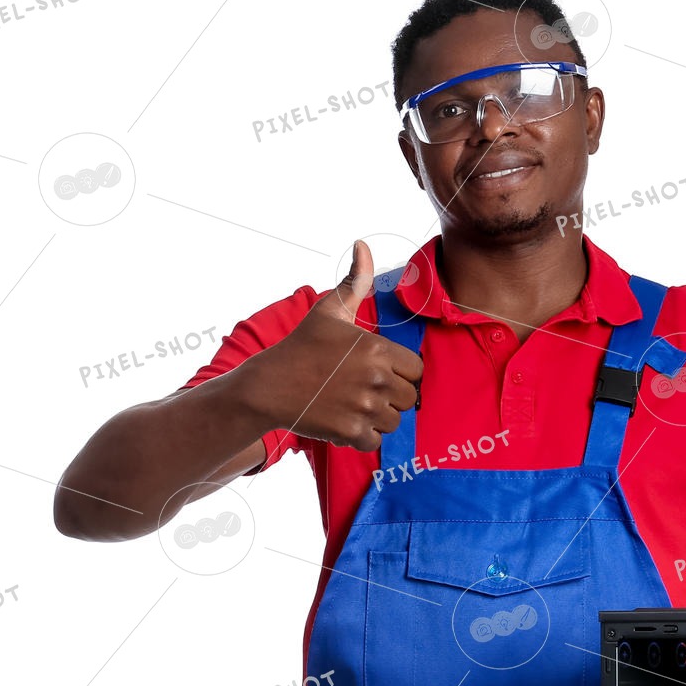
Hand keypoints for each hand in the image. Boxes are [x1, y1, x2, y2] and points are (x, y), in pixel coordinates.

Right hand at [243, 239, 423, 450]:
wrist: (269, 385)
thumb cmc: (302, 346)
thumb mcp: (329, 311)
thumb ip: (354, 281)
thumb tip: (362, 245)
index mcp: (378, 349)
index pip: (416, 370)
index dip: (400, 372)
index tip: (378, 371)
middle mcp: (376, 379)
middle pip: (408, 398)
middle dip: (390, 396)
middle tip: (362, 389)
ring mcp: (364, 408)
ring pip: (394, 421)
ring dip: (378, 418)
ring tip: (352, 405)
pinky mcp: (351, 432)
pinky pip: (375, 441)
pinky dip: (362, 436)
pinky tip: (344, 421)